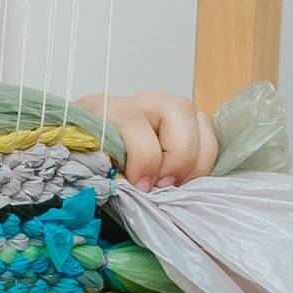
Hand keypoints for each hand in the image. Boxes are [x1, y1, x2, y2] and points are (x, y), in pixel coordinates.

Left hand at [76, 90, 217, 189]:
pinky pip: (208, 132)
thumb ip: (99, 174)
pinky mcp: (185, 122)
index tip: (140, 187)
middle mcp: (142, 102)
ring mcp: (167, 108)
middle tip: (164, 186)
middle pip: (178, 110)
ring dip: (197, 159)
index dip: (143, 160)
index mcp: (108, 109)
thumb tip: (118, 190)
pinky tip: (187, 178)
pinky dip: (204, 158)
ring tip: (178, 185)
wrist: (88, 147)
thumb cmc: (87, 159)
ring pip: (200, 120)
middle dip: (178, 156)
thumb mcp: (84, 166)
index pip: (134, 123)